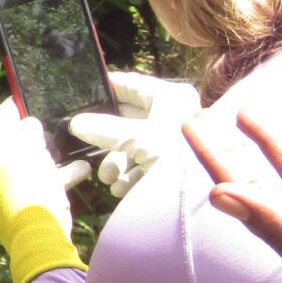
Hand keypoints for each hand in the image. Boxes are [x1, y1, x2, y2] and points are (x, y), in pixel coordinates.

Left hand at [0, 99, 87, 282]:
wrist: (37, 237)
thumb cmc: (30, 185)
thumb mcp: (31, 147)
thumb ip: (28, 130)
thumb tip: (28, 126)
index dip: (15, 109)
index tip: (25, 100)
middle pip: (9, 144)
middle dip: (31, 137)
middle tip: (46, 129)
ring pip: (24, 165)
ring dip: (45, 157)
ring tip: (63, 150)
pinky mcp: (14, 207)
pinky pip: (35, 184)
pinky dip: (53, 177)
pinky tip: (79, 169)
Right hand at [69, 72, 200, 196]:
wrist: (204, 198)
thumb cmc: (176, 157)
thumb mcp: (137, 140)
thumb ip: (104, 130)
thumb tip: (77, 123)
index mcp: (169, 98)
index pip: (131, 85)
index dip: (107, 88)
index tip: (83, 94)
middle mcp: (172, 114)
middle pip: (128, 119)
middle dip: (108, 138)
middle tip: (86, 145)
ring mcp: (173, 140)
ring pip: (134, 145)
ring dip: (117, 162)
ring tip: (109, 177)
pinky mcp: (173, 164)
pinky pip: (144, 164)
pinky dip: (131, 175)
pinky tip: (122, 188)